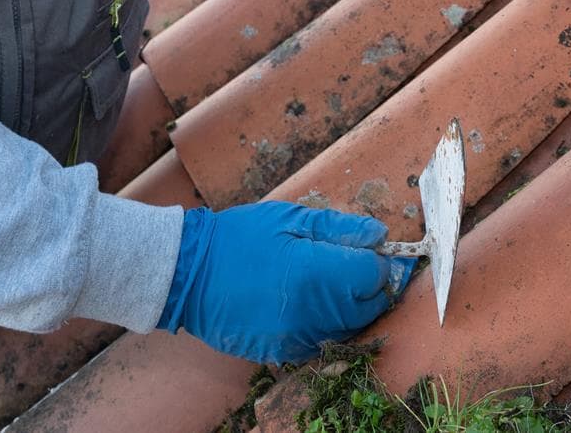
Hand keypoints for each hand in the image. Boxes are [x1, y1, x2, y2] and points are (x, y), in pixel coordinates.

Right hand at [158, 201, 415, 362]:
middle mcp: (312, 312)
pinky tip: (308, 303)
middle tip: (355, 266)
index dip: (380, 262)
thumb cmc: (239, 237)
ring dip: (350, 307)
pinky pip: (321, 341)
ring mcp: (297, 337)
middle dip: (371, 287)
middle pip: (368, 307)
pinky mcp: (283, 351)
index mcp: (316, 272)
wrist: (189, 273)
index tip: (374, 251)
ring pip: (347, 328)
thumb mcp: (288, 219)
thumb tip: (379, 235)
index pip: (373, 276)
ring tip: (329, 283)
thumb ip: (339, 228)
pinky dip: (325, 325)